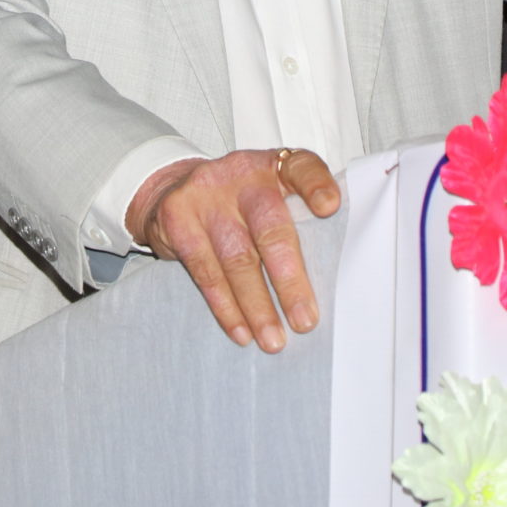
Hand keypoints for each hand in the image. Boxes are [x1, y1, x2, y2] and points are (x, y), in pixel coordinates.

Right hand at [125, 147, 339, 352]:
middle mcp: (241, 175)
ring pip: (237, 259)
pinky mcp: (177, 219)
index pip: (300, 167)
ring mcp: (206, 196)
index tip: (330, 207)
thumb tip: (335, 274)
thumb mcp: (268, 192)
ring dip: (258, 307)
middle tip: (305, 321)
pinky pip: (206, 272)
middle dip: (289, 280)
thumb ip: (298, 217)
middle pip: (270, 228)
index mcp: (274, 166)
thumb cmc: (239, 202)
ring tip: (273, 340)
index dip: (316, 185)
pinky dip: (226, 307)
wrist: (172, 189)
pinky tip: (241, 331)